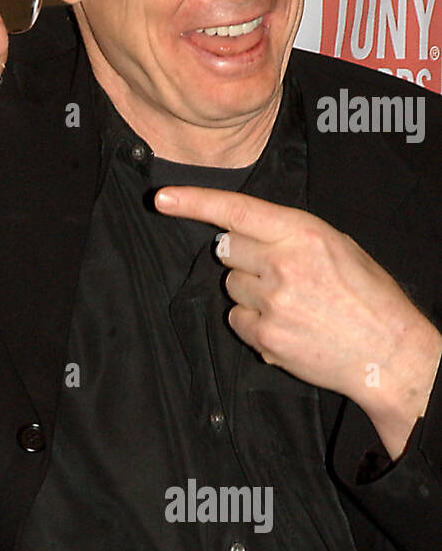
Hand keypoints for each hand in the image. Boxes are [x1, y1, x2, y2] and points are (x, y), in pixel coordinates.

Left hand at [154, 187, 441, 459]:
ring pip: (231, 286)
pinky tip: (286, 326)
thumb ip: (287, 235)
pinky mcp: (264, 335)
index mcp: (303, 233)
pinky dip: (253, 323)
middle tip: (282, 273)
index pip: (237, 211)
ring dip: (251, 293)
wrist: (388, 352)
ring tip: (293, 304)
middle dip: (244, 258)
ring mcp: (271, 301)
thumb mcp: (337, 247)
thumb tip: (236, 234)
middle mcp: (282, 263)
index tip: (162, 198)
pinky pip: (236, 319)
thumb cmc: (367, 296)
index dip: (194, 202)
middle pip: (228, 250)